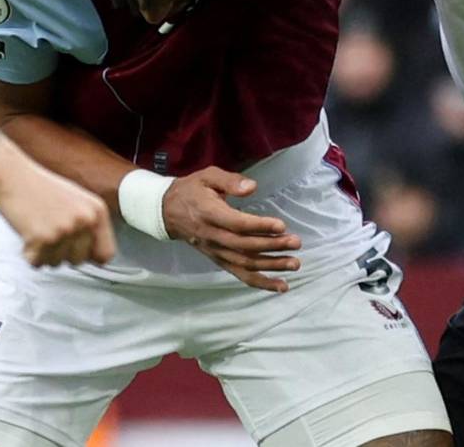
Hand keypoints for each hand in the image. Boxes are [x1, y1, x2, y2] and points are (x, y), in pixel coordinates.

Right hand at [0, 157, 116, 267]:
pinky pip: (37, 263)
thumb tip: (96, 256)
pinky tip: (27, 233)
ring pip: (56, 264)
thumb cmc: (42, 188)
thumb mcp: (77, 202)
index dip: (89, 256)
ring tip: (38, 229)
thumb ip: (88, 225)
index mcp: (98, 211)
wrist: (13, 177)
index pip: (106, 253)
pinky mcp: (43, 239)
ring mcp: (65, 230)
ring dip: (45, 253)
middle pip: (79, 261)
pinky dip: (29, 254)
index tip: (77, 252)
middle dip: (63, 253)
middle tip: (50, 233)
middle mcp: (85, 221)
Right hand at [162, 165, 301, 292]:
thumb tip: (253, 187)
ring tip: (294, 264)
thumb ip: (230, 180)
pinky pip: (239, 274)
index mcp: (209, 214)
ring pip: (244, 264)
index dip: (259, 226)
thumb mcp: (208, 176)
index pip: (237, 224)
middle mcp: (213, 237)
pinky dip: (260, 282)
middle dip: (272, 246)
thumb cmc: (192, 190)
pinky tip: (280, 285)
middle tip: (296, 243)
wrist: (167, 211)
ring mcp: (215, 251)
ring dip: (271, 266)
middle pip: (245, 246)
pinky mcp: (218, 260)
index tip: (281, 225)